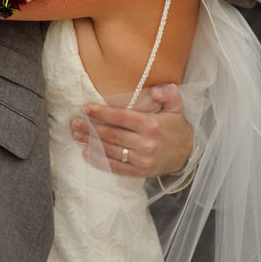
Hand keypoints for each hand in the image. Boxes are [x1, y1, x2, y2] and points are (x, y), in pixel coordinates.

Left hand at [69, 84, 193, 177]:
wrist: (187, 154)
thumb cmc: (176, 126)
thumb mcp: (177, 106)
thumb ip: (169, 93)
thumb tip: (156, 89)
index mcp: (151, 125)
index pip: (121, 117)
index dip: (102, 113)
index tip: (86, 108)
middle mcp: (146, 143)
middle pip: (112, 134)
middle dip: (90, 127)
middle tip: (73, 122)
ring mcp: (142, 159)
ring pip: (111, 150)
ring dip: (90, 142)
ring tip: (75, 135)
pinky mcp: (140, 172)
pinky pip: (116, 167)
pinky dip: (100, 161)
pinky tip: (87, 153)